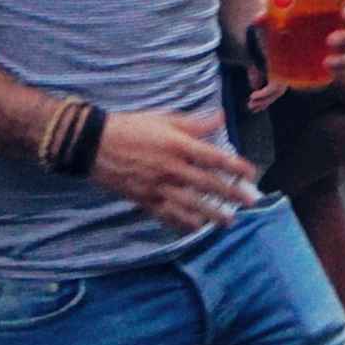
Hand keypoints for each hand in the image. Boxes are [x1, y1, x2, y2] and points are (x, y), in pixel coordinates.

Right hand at [88, 110, 261, 230]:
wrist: (93, 145)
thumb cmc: (131, 127)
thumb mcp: (164, 119)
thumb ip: (195, 123)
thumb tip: (222, 117)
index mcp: (179, 146)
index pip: (215, 159)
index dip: (236, 167)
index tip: (251, 174)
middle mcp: (172, 169)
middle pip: (208, 185)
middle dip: (232, 194)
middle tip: (250, 202)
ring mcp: (158, 187)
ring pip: (191, 205)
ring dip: (212, 214)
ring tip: (228, 221)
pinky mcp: (145, 200)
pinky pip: (168, 215)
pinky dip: (183, 223)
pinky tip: (196, 228)